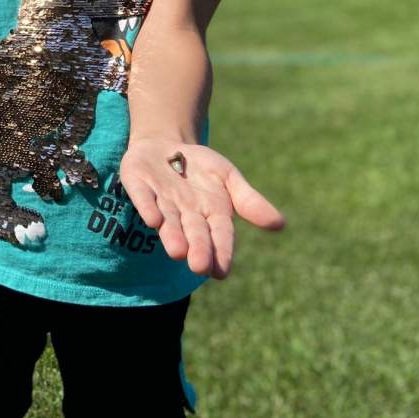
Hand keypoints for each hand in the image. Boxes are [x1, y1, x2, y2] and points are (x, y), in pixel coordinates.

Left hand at [119, 139, 284, 278]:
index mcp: (211, 215)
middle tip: (198, 267)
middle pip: (193, 233)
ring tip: (177, 252)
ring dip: (171, 235)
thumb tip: (279, 224)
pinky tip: (152, 220)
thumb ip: (248, 201)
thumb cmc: (200, 168)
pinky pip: (143, 198)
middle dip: (197, 249)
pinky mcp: (138, 186)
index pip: (219, 236)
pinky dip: (147, 208)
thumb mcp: (228, 177)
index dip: (221, 252)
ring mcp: (161, 201)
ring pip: (168, 221)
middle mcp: (185, 214)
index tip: (221, 272)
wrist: (165, 145)